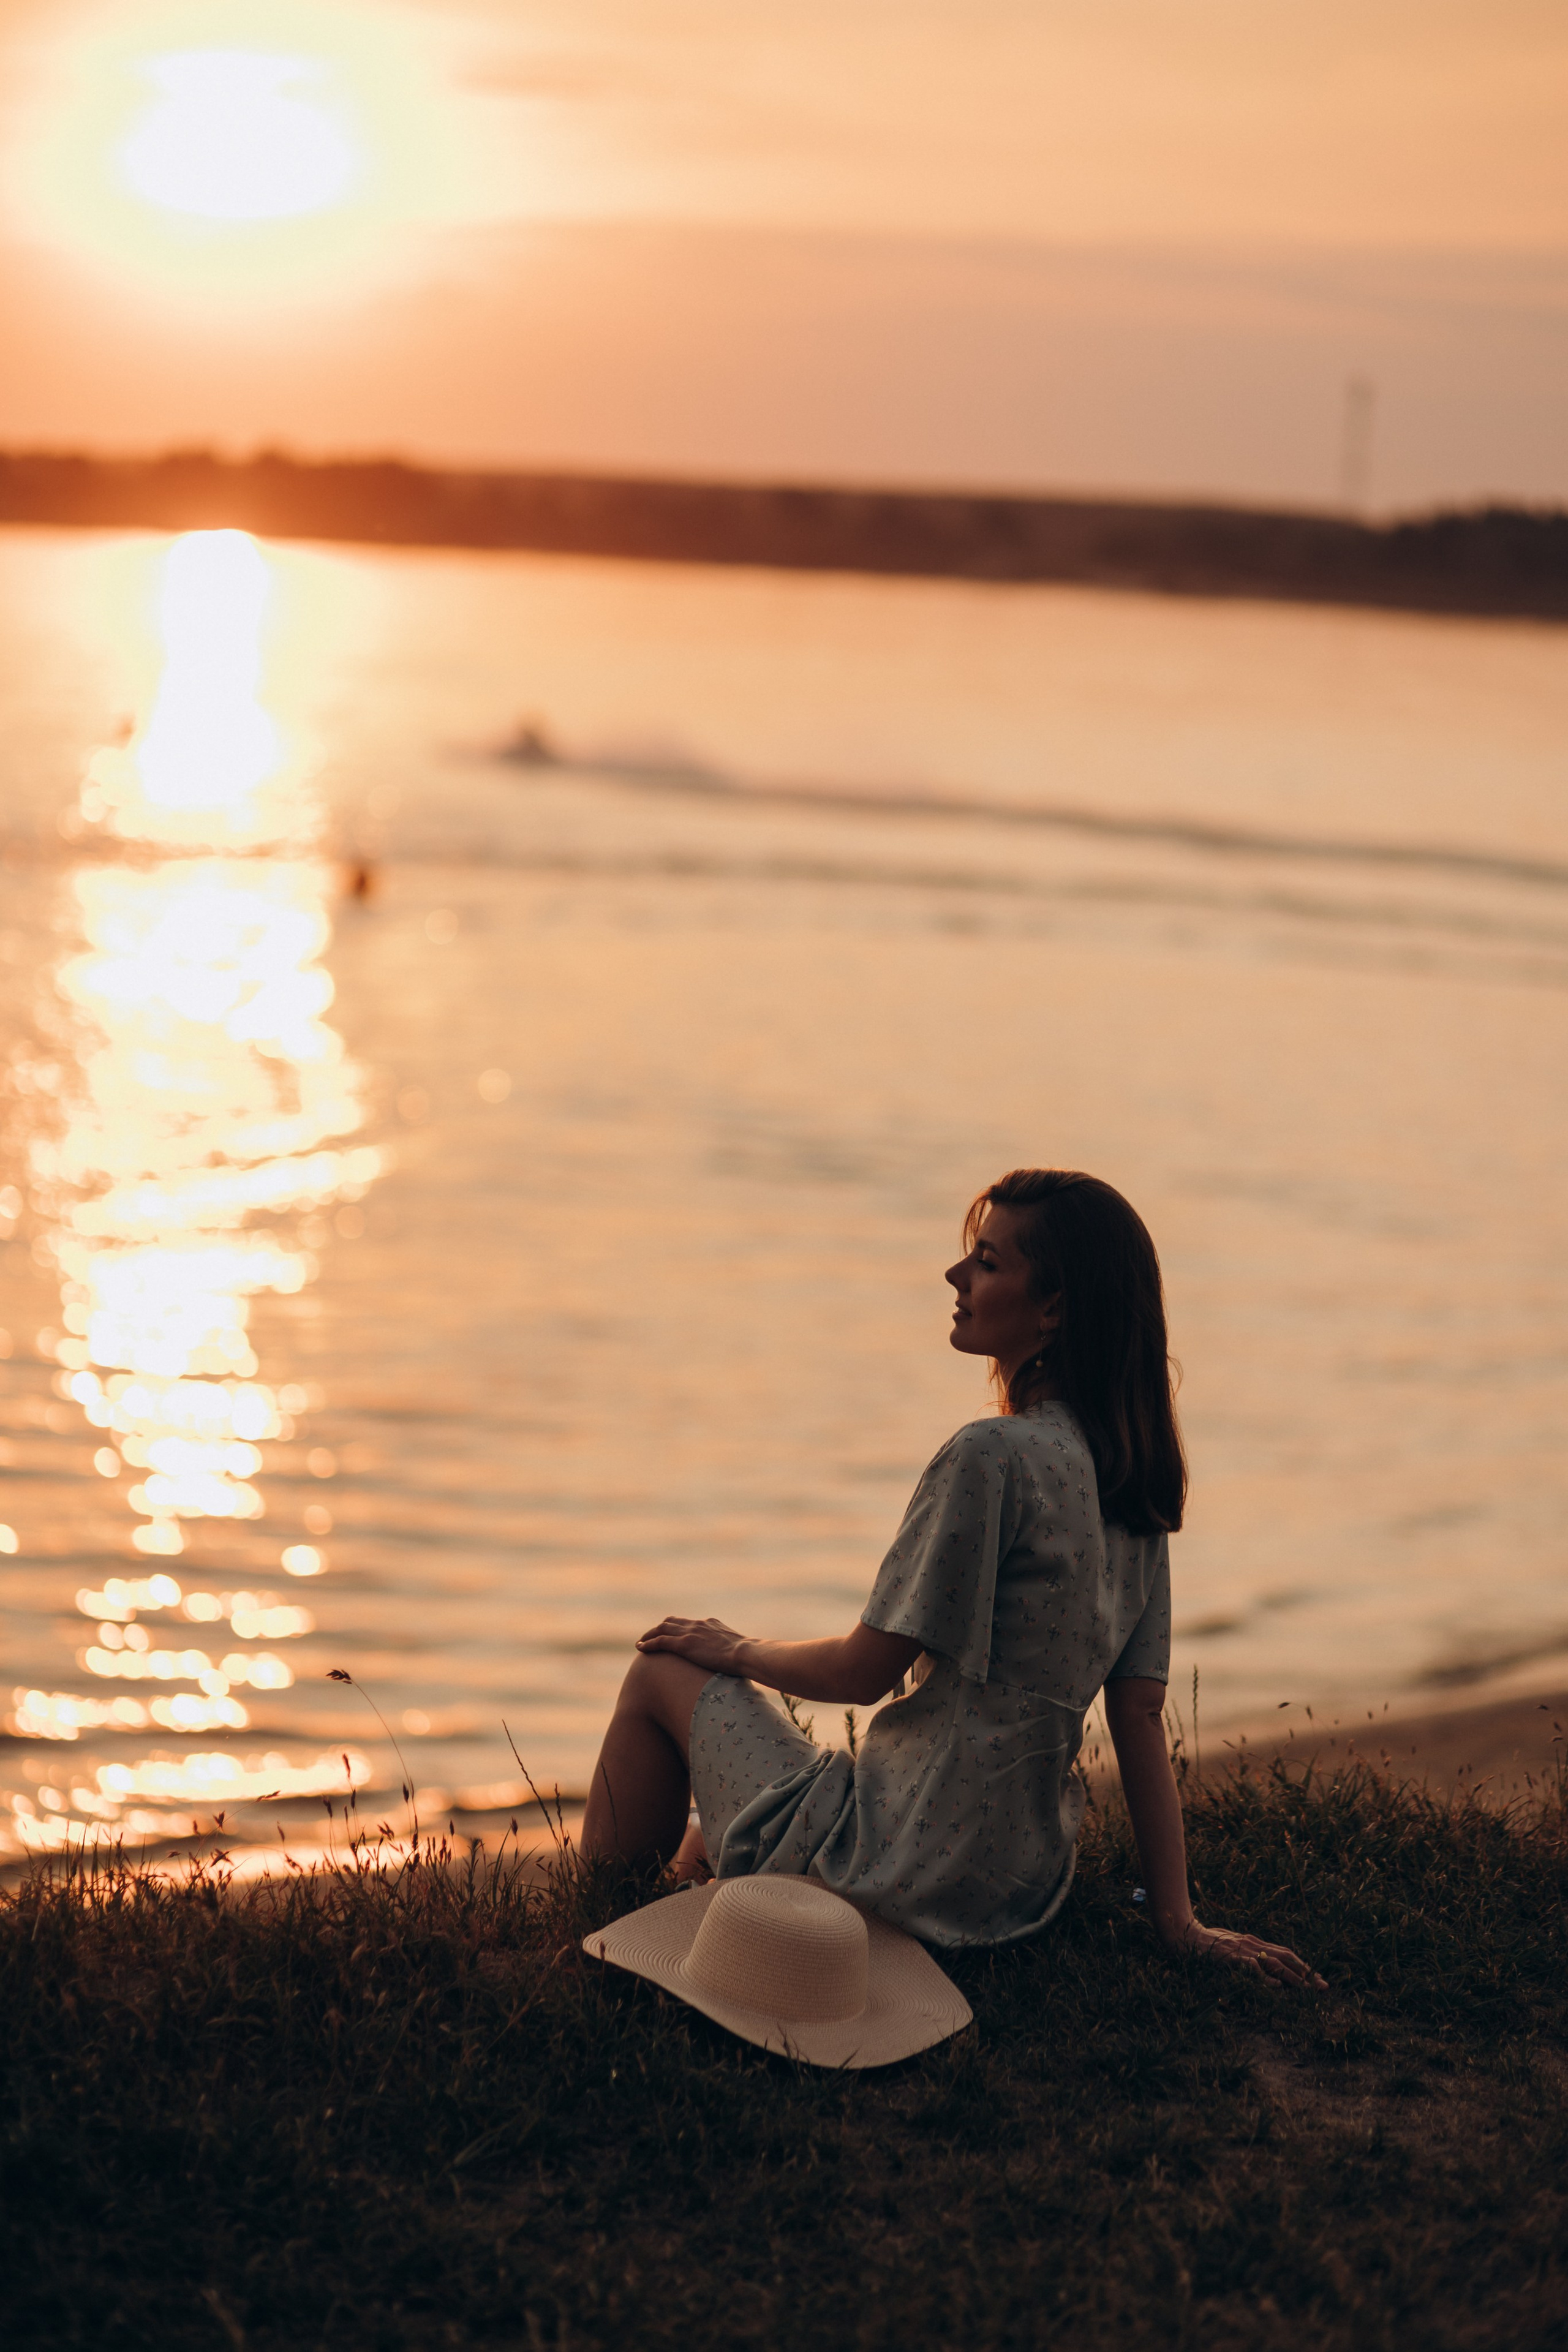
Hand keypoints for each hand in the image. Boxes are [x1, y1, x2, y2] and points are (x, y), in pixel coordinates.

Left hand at [636, 1615, 749, 1676]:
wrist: (745, 1654)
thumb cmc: (746, 1657)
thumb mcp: (737, 1650)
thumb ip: (729, 1652)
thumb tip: (734, 1664)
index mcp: (710, 1623)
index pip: (688, 1622)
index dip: (676, 1627)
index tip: (669, 1634)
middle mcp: (698, 1624)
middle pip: (671, 1621)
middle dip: (658, 1629)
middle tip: (649, 1637)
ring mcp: (690, 1633)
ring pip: (662, 1629)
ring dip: (649, 1635)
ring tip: (641, 1643)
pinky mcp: (684, 1644)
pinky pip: (660, 1641)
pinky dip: (648, 1644)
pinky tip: (640, 1649)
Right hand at [1171, 1919, 1325, 1991]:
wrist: (1186, 1935)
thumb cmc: (1207, 1944)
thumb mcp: (1232, 1948)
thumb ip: (1248, 1956)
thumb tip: (1265, 1972)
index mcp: (1254, 1942)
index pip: (1284, 1953)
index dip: (1303, 1966)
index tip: (1318, 1979)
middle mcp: (1252, 1944)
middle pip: (1286, 1957)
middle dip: (1307, 1973)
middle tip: (1324, 1987)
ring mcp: (1243, 1950)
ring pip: (1274, 1962)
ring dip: (1293, 1977)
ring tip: (1309, 1989)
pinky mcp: (1231, 1957)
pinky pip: (1251, 1967)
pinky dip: (1264, 1976)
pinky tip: (1276, 1986)